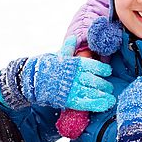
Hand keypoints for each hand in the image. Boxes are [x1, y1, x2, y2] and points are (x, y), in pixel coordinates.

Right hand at [0, 37, 115, 111]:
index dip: (104, 69)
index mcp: (74, 63)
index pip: (95, 65)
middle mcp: (75, 75)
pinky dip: (98, 104)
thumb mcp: (58, 55)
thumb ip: (68, 48)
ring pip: (93, 91)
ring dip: (104, 95)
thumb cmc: (45, 67)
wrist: (30, 80)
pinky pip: (87, 103)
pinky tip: (106, 104)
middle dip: (105, 85)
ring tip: (111, 98)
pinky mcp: (68, 100)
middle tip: (109, 87)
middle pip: (96, 80)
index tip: (108, 72)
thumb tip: (73, 37)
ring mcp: (72, 88)